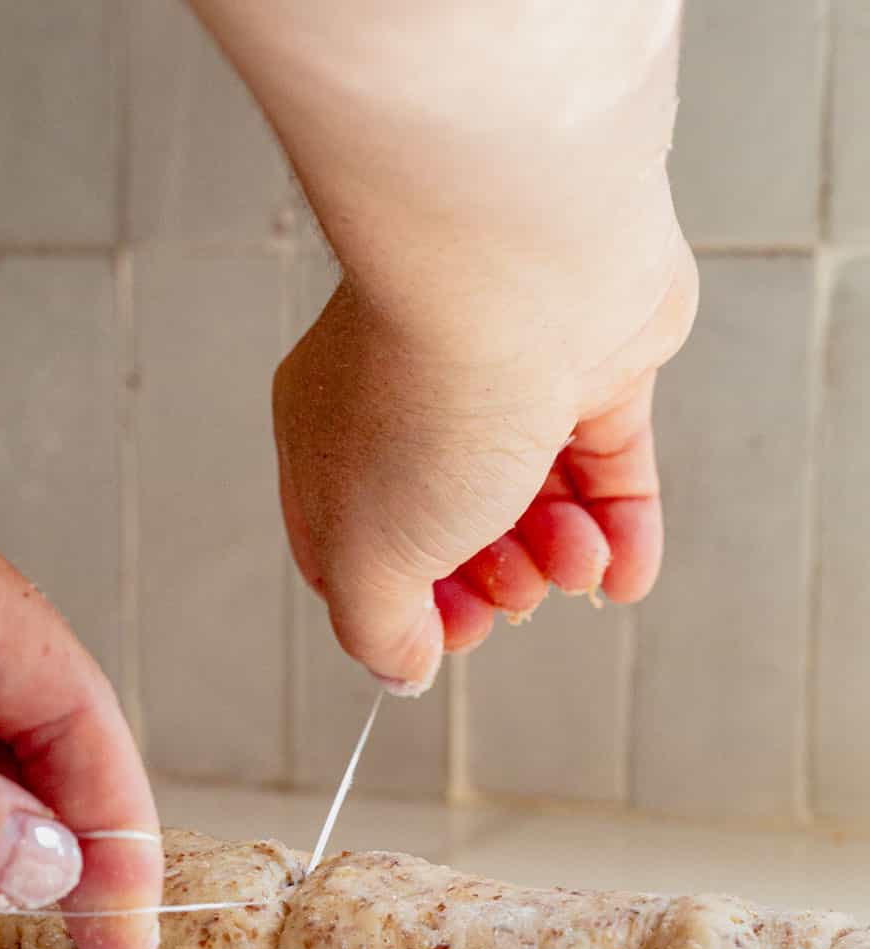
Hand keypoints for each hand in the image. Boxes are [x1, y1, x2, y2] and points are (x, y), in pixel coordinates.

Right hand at [274, 244, 697, 688]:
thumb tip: (402, 671)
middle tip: (512, 599)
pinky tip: (623, 573)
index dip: (400, 610)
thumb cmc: (426, 396)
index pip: (357, 550)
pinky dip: (621, 531)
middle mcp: (414, 407)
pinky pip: (611, 470)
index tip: (438, 641)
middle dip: (491, 587)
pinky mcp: (594, 366)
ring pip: (536, 506)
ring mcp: (507, 382)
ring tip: (576, 564)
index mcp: (334, 442)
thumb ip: (377, 628)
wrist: (524, 268)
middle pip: (453, 535)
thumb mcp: (370, 554)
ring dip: (561, 560)